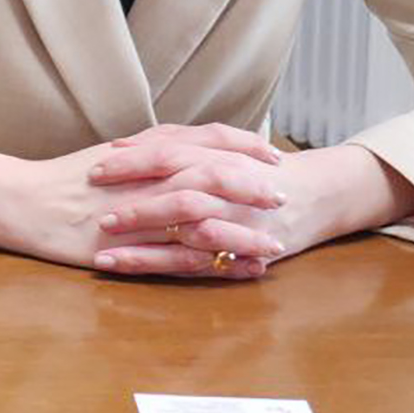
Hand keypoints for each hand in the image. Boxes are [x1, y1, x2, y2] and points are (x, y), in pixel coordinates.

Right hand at [0, 129, 286, 279]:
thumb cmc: (62, 179)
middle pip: (211, 172)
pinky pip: (181, 257)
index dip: (241, 145)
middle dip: (252, 184)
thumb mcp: (111, 155)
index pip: (204, 138)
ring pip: (203, 218)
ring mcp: (137, 212)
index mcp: (142, 150)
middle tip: (284, 194)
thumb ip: (150, 149)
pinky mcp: (128, 246)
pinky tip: (240, 271)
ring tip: (275, 242)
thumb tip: (188, 145)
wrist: (20, 201)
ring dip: (243, 230)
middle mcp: (144, 176)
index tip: (271, 153)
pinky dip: (216, 264)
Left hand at [93, 135, 413, 273]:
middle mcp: (231, 189)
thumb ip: (178, 143)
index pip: (171, 153)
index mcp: (223, 157)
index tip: (97, 165)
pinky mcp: (239, 254)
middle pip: (176, 190)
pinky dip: (158, 265)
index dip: (134, 160)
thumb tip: (123, 144)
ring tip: (101, 246)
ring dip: (141, 239)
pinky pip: (195, 263)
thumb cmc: (259, 169)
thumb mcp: (222, 147)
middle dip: (133, 199)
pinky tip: (123, 268)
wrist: (318, 194)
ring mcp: (237, 223)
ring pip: (185, 230)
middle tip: (95, 204)